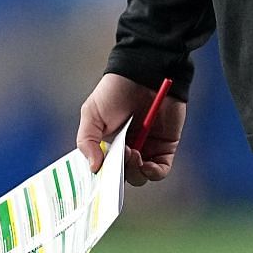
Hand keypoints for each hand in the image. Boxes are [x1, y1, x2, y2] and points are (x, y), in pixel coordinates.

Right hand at [77, 73, 186, 187]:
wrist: (144, 74)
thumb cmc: (114, 91)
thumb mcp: (91, 114)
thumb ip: (87, 142)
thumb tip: (93, 168)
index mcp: (108, 146)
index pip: (105, 172)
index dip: (103, 178)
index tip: (101, 177)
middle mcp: (127, 151)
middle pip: (122, 177)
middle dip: (120, 173)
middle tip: (121, 156)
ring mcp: (147, 150)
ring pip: (140, 177)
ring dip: (135, 172)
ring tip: (133, 153)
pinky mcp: (165, 146)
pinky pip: (161, 170)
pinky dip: (154, 173)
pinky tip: (147, 164)